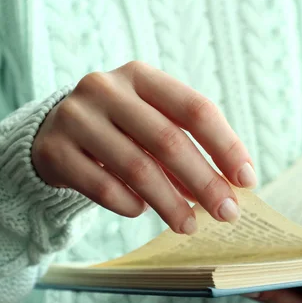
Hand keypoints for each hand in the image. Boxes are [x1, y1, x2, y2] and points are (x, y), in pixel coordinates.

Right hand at [32, 61, 256, 233]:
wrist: (54, 133)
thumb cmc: (121, 129)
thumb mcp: (153, 123)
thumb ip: (189, 147)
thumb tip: (230, 187)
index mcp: (142, 77)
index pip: (196, 109)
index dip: (226, 146)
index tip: (247, 180)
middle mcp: (108, 89)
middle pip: (168, 140)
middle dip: (204, 182)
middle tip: (226, 212)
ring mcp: (77, 117)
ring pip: (136, 167)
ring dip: (170, 203)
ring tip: (189, 225)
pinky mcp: (54, 150)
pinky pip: (101, 186)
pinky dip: (129, 204)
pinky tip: (142, 211)